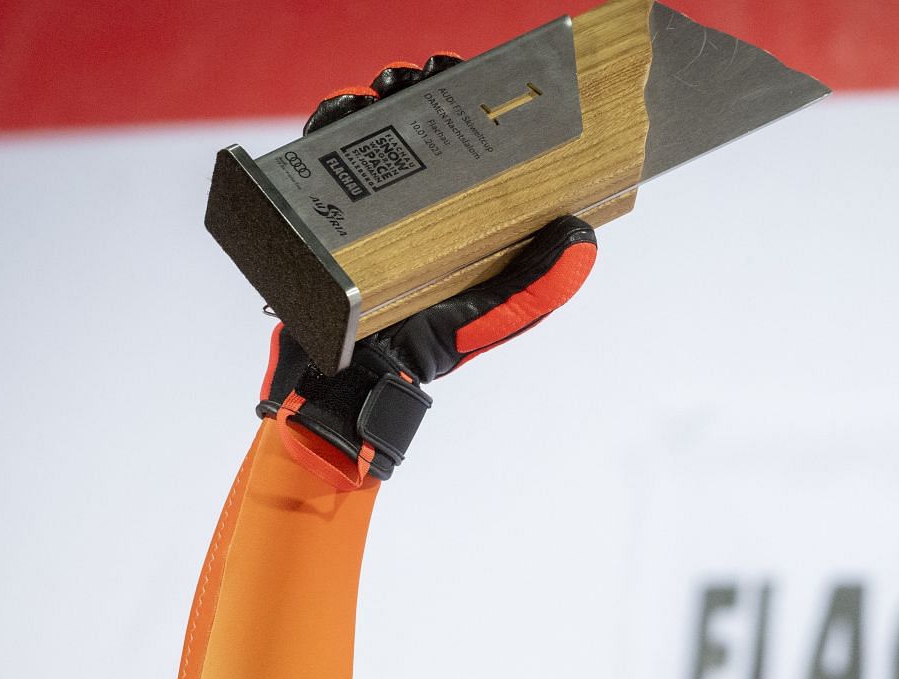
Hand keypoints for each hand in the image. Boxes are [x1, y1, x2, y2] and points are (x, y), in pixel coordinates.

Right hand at [256, 57, 597, 489]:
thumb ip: (539, 284)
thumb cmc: (427, 352)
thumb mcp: (495, 318)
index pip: (471, 146)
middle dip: (424, 88)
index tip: (488, 80)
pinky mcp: (318, 210)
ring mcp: (362, 201)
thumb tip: (581, 234)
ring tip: (391, 88)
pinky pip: (317, 154)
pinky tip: (346, 113)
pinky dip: (329, 125)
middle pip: (418, 124)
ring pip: (368, 128)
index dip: (478, 107)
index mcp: (457, 215)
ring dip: (379, 97)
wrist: (355, 384)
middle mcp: (410, 201)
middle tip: (431, 74)